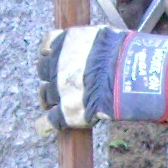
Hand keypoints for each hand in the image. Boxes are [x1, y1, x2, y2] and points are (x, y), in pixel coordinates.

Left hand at [36, 25, 167, 131]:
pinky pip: (48, 121)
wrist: (124, 75)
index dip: (50, 51)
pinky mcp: (66, 111)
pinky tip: (43, 128)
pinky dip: (45, 125)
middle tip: (59, 82)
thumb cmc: (123, 53)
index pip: (48, 42)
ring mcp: (58, 88)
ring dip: (48, 98)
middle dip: (50, 75)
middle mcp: (58, 64)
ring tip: (53, 105)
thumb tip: (105, 50)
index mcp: (67, 42)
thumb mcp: (107, 39)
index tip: (52, 54)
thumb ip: (96, 45)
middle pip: (43, 69)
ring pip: (44, 94)